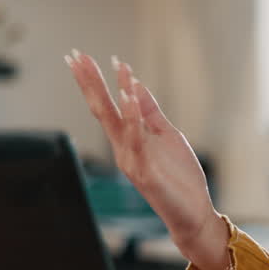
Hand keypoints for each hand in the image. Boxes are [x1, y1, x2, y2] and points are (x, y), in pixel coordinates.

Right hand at [65, 51, 223, 265]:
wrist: (192, 213)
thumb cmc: (179, 178)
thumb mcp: (167, 136)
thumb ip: (151, 113)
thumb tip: (136, 86)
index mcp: (129, 139)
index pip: (108, 105)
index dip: (96, 80)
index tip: (82, 56)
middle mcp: (123, 149)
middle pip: (102, 110)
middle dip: (89, 82)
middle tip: (75, 56)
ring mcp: (131, 161)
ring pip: (116, 123)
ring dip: (108, 94)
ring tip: (102, 67)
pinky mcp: (144, 173)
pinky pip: (136, 141)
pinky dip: (132, 119)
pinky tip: (128, 99)